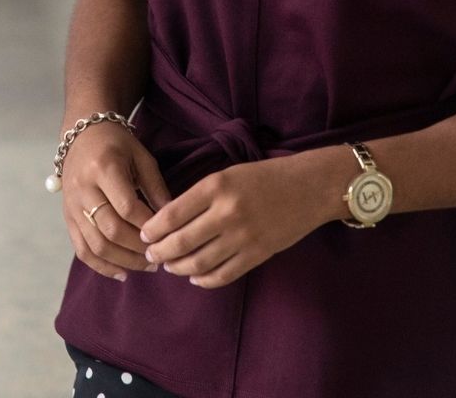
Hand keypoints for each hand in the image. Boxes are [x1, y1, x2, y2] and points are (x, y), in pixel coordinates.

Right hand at [59, 122, 171, 280]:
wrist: (81, 135)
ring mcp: (72, 205)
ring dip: (123, 261)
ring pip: (95, 245)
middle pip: (110, 230)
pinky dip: (102, 266)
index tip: (167, 236)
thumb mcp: (142, 157)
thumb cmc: (118, 145)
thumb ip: (157, 189)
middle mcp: (83, 188)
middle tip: (161, 257)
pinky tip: (122, 273)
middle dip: (138, 249)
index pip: (127, 207)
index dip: (148, 226)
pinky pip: (82, 249)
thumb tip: (174, 222)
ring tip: (147, 267)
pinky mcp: (67, 217)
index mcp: (103, 168)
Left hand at [139, 152, 340, 288]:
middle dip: (160, 252)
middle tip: (151, 254)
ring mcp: (244, 236)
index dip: (153, 229)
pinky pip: (224, 274)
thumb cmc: (266, 176)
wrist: (310, 186)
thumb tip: (169, 221)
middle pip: (181, 242)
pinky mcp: (258, 254)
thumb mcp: (228, 175)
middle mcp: (227, 212)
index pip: (172, 215)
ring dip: (179, 268)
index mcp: (216, 187)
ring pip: (200, 262)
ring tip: (171, 266)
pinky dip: (205, 280)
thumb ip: (200, 196)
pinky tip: (196, 277)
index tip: (144, 234)